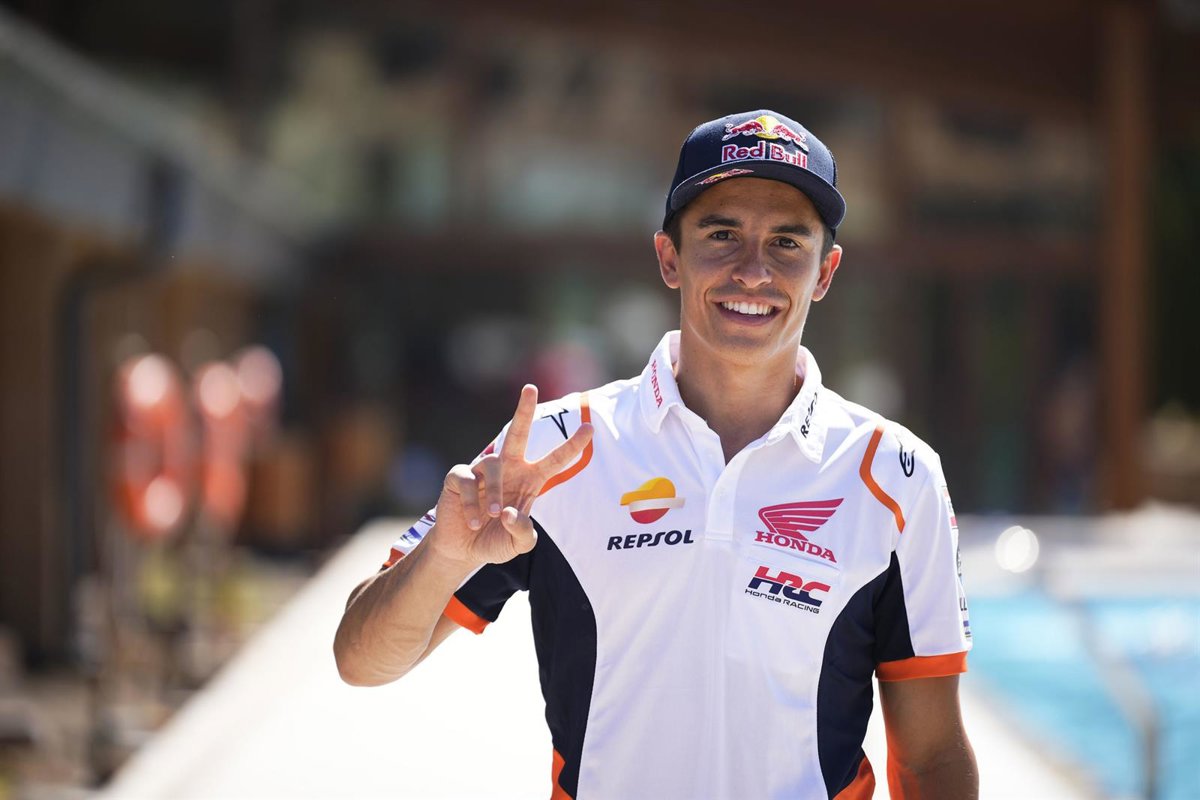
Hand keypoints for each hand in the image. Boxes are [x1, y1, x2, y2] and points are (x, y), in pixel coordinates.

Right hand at [430, 385, 591, 566]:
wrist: (463, 550)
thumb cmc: (496, 540)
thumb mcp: (519, 544)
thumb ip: (523, 533)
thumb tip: (510, 513)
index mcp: (529, 480)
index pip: (555, 460)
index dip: (572, 445)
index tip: (591, 429)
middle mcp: (508, 468)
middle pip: (518, 433)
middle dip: (524, 410)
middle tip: (530, 388)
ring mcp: (482, 470)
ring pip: (492, 467)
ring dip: (495, 493)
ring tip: (493, 516)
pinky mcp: (459, 477)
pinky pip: (468, 481)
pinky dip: (472, 503)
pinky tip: (473, 521)